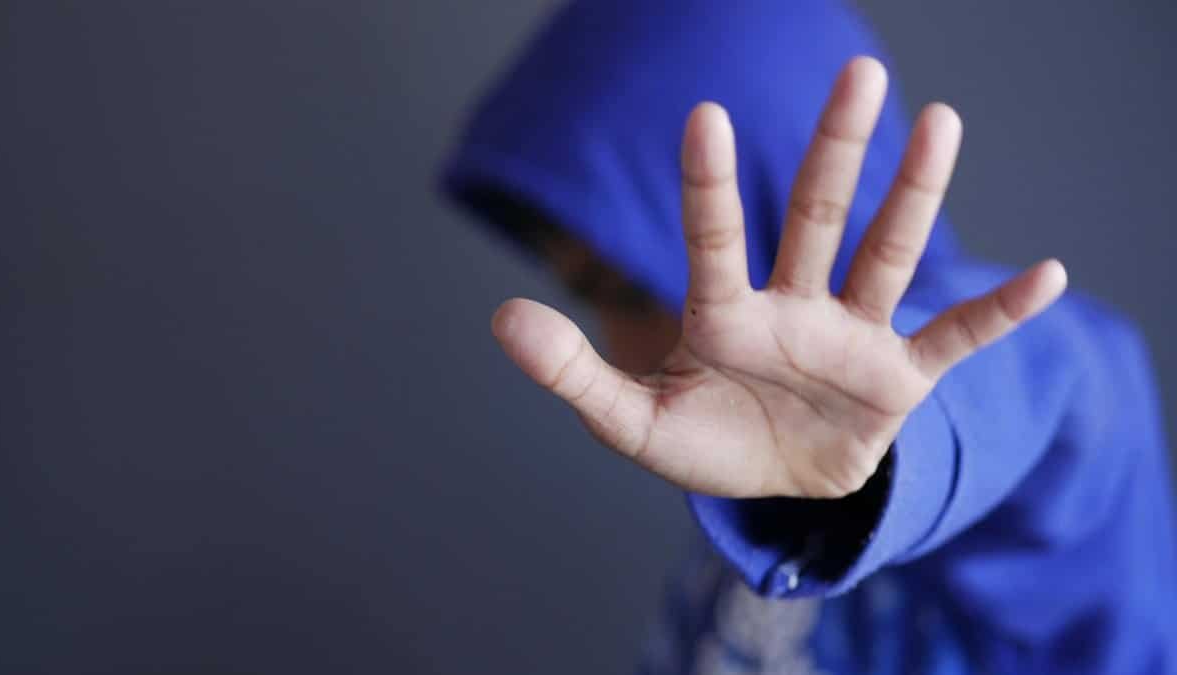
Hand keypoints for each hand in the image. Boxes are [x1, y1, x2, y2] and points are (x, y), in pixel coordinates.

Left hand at [490, 57, 1066, 498]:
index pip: (717, 241)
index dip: (710, 186)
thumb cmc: (702, 441)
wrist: (769, 485)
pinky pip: (954, 340)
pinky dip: (997, 314)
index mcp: (725, 315)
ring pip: (888, 256)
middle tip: (862, 74)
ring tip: (943, 121)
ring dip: (917, 196)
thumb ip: (572, 373)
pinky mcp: (897, 379)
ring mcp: (850, 337)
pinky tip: (1048, 277)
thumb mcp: (630, 423)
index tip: (706, 116)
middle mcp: (793, 308)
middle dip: (838, 150)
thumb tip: (499, 317)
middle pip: (817, 217)